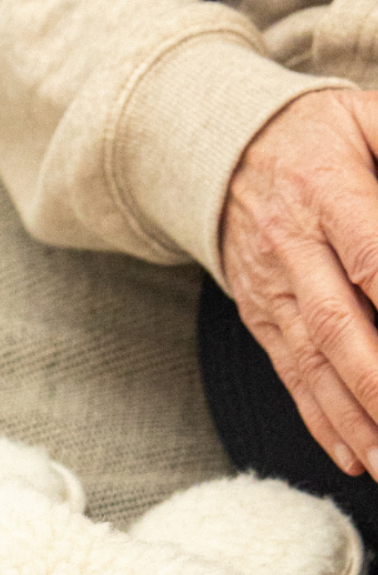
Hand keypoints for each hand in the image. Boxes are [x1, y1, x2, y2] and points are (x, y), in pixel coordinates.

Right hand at [220, 87, 377, 477]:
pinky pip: (291, 374)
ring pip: (314, 363)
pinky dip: (322, 420)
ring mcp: (271, 289)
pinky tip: (352, 456)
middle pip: (341, 326)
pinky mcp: (261, 316)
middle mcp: (292, 247)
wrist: (213, 146)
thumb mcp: (366, 117)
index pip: (371, 256)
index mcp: (325, 189)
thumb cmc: (314, 132)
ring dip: (356, 419)